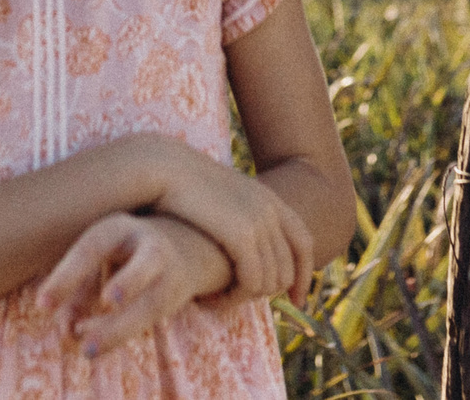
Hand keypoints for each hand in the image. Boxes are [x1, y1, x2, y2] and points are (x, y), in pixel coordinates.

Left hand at [36, 214, 229, 358]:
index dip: (67, 276)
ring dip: (119, 329)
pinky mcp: (174, 297)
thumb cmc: (121, 253)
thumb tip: (64, 332)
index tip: (42, 305)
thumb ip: (77, 293)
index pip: (92, 248)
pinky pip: (149, 319)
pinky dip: (120, 334)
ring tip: (86, 350)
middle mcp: (149, 246)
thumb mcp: (96, 260)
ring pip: (151, 304)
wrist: (182, 244)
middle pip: (144, 265)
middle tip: (99, 310)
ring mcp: (167, 274)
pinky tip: (93, 344)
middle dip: (126, 286)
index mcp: (118, 228)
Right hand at [150, 151, 313, 304]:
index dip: (304, 275)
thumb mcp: (220, 194)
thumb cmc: (182, 184)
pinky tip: (212, 300)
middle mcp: (270, 211)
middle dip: (268, 294)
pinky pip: (252, 282)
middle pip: (288, 269)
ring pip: (270, 281)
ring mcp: (259, 222)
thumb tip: (238, 236)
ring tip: (219, 300)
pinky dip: (234, 298)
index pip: (304, 243)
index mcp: (268, 199)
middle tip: (237, 301)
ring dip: (246, 299)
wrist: (165, 167)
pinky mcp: (241, 236)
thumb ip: (236, 212)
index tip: (298, 301)